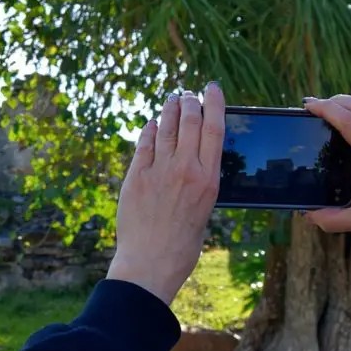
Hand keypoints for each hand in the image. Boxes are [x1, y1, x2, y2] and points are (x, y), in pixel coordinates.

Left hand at [106, 85, 225, 306]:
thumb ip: (200, 180)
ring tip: (171, 100)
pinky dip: (149, 130)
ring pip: (165, 128)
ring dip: (169, 110)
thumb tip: (195, 158)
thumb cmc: (182, 244)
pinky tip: (152, 124)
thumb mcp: (204, 208)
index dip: (214, 103)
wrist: (151, 262)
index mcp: (208, 179)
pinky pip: (144, 144)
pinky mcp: (136, 177)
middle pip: (189, 121)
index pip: (214, 129)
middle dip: (189, 102)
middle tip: (188, 94)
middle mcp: (185, 169)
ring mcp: (159, 171)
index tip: (212, 88)